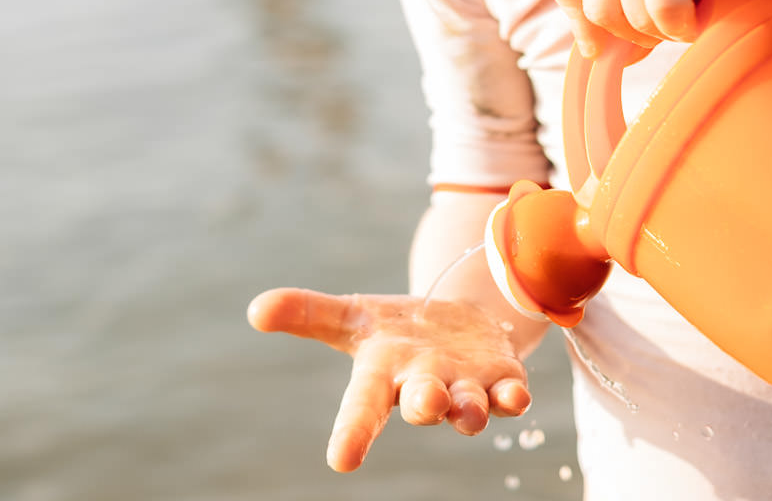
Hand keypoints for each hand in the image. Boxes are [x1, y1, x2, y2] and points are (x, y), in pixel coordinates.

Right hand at [247, 287, 531, 471]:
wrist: (458, 324)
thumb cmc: (397, 331)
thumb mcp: (353, 317)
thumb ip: (307, 314)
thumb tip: (255, 310)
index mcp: (384, 376)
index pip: (361, 409)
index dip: (351, 433)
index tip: (339, 461)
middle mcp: (425, 389)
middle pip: (422, 405)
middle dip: (424, 406)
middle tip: (424, 404)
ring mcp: (465, 388)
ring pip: (468, 407)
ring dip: (469, 408)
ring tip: (469, 407)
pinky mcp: (502, 380)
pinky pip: (509, 396)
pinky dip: (512, 397)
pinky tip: (516, 393)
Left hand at [546, 0, 771, 55]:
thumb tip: (599, 56)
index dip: (578, 20)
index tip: (599, 46)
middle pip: (597, 11)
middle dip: (636, 30)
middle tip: (673, 14)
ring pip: (632, 20)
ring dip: (667, 26)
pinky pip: (663, 16)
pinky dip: (686, 23)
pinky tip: (706, 5)